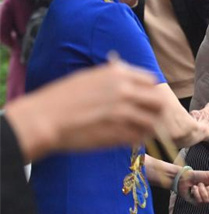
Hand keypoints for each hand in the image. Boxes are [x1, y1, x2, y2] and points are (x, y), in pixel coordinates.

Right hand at [5, 62, 165, 160]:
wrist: (44, 118)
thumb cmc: (61, 98)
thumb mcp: (90, 76)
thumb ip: (113, 77)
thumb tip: (130, 80)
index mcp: (119, 74)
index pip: (151, 81)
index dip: (149, 92)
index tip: (144, 100)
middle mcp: (125, 91)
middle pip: (158, 101)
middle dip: (156, 110)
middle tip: (149, 117)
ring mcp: (124, 113)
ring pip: (152, 122)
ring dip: (148, 127)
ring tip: (139, 131)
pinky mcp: (118, 134)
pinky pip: (139, 137)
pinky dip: (137, 139)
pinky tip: (128, 138)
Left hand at [179, 169, 208, 205]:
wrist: (185, 177)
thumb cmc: (198, 176)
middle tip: (208, 187)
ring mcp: (204, 200)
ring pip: (207, 200)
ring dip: (202, 190)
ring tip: (199, 185)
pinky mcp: (196, 203)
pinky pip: (199, 201)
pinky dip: (196, 192)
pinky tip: (194, 188)